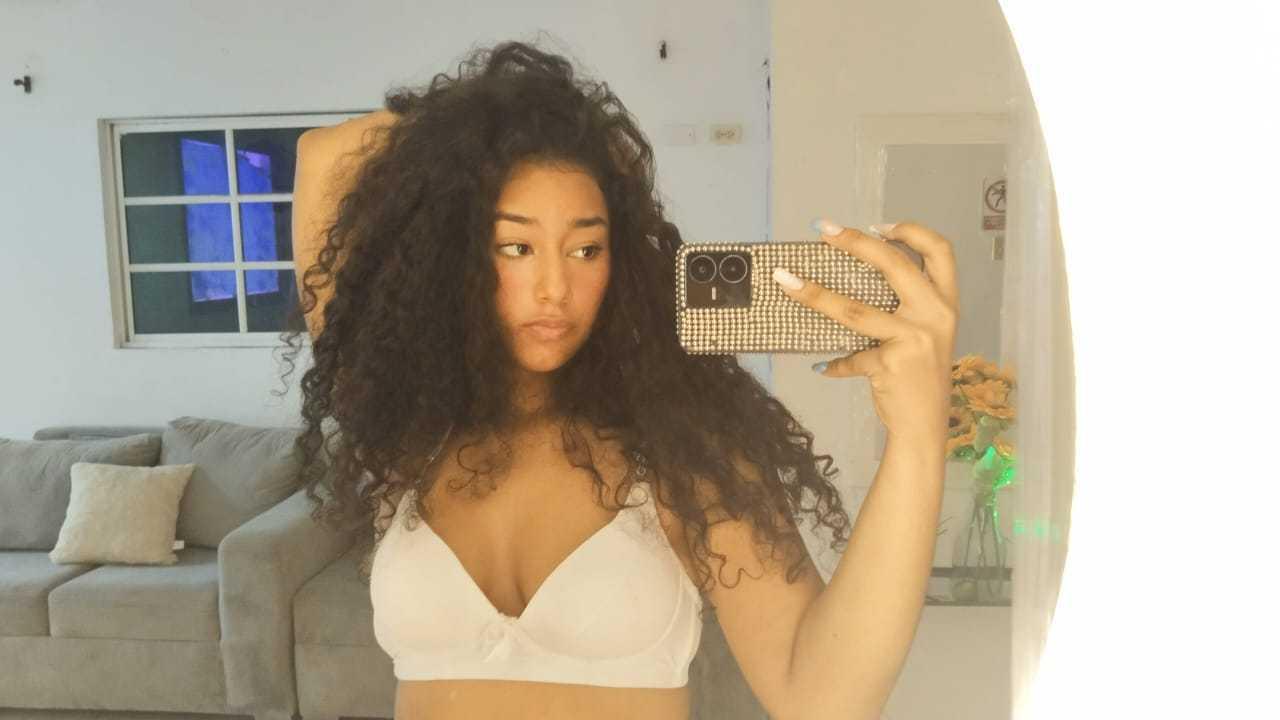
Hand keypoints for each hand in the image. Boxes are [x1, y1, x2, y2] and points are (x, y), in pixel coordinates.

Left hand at [772, 220, 958, 444]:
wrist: (926, 427)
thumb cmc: (920, 378)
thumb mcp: (925, 337)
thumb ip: (904, 310)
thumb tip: (849, 281)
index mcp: (945, 304)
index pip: (940, 251)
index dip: (911, 231)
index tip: (878, 225)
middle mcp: (936, 316)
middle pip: (894, 265)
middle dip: (856, 242)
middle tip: (823, 232)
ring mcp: (914, 340)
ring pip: (855, 309)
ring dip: (815, 294)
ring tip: (786, 281)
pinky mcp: (891, 365)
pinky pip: (850, 358)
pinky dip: (834, 364)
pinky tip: (823, 367)